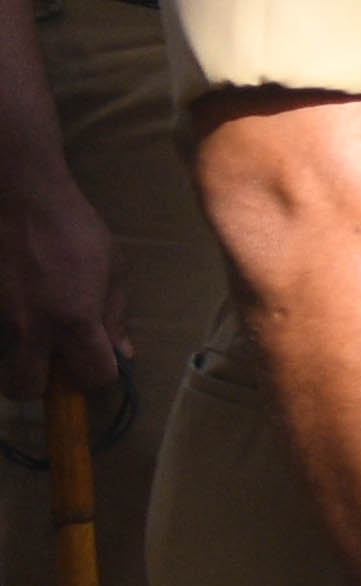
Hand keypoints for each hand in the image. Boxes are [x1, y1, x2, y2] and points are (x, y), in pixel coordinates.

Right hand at [0, 162, 125, 399]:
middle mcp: (31, 326)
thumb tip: (123, 353)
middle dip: (38, 385)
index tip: (94, 363)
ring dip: (11, 357)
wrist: (20, 195)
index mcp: (75, 319)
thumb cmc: (72, 227)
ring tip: (25, 331)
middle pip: (26, 389)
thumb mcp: (112, 267)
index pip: (94, 376)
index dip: (98, 375)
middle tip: (46, 363)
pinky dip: (0, 330)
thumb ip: (115, 315)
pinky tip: (10, 308)